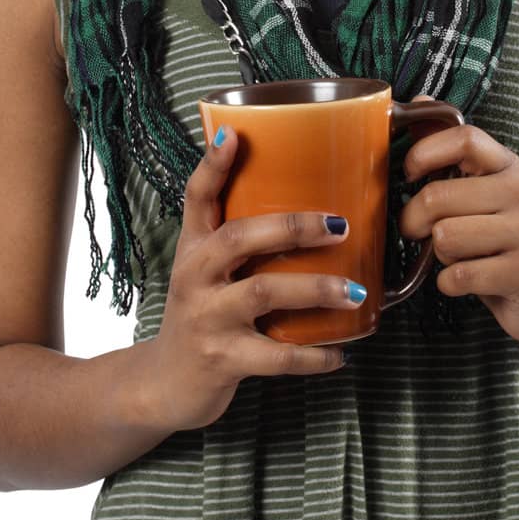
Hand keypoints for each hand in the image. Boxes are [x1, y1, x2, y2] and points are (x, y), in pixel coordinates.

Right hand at [141, 127, 361, 432]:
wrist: (163, 384)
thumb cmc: (202, 316)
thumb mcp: (207, 272)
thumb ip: (243, 242)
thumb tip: (311, 209)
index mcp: (194, 247)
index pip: (197, 197)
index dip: (212, 165)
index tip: (234, 134)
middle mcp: (194, 276)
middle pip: (239, 237)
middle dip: (293, 226)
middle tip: (341, 224)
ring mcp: (206, 318)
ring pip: (263, 292)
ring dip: (315, 289)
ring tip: (355, 291)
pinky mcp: (221, 360)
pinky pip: (275, 357)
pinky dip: (312, 356)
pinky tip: (340, 353)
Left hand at [399, 96, 518, 345]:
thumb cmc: (498, 237)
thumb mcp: (477, 190)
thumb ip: (447, 149)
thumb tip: (418, 101)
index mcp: (507, 166)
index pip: (465, 139)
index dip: (425, 152)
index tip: (408, 173)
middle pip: (438, 196)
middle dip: (414, 220)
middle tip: (418, 231)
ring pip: (446, 237)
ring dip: (438, 254)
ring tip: (456, 255)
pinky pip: (459, 275)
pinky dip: (449, 283)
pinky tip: (465, 280)